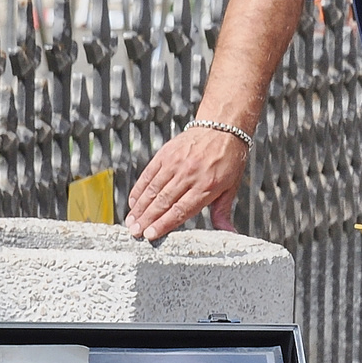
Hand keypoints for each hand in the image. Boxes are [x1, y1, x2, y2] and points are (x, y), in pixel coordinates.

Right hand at [125, 125, 246, 241]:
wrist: (222, 127)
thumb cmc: (228, 158)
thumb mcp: (231, 186)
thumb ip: (223, 210)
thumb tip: (228, 231)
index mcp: (207, 185)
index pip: (180, 210)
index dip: (163, 224)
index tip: (150, 235)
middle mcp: (189, 174)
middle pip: (163, 201)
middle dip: (147, 219)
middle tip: (135, 232)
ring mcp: (175, 163)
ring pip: (153, 189)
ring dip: (139, 207)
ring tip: (130, 221)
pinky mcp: (166, 154)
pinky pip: (149, 174)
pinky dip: (139, 189)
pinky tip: (133, 202)